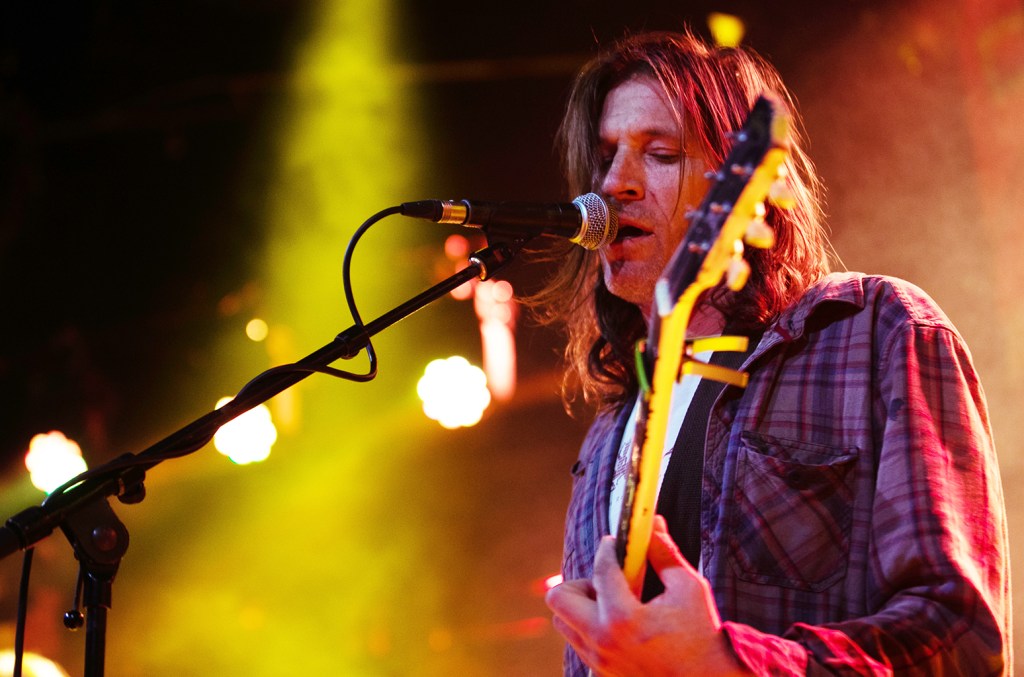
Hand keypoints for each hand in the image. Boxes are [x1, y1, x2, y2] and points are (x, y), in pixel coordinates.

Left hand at [545, 515, 749, 675]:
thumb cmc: (701, 634)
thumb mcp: (688, 588)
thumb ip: (664, 553)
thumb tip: (650, 523)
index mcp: (623, 618)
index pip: (601, 569)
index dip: (608, 549)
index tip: (615, 542)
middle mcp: (603, 641)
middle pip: (559, 598)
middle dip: (580, 583)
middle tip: (608, 582)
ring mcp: (599, 661)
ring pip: (564, 622)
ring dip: (583, 607)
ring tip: (616, 605)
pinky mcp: (601, 674)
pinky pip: (579, 643)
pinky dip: (591, 628)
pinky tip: (620, 627)